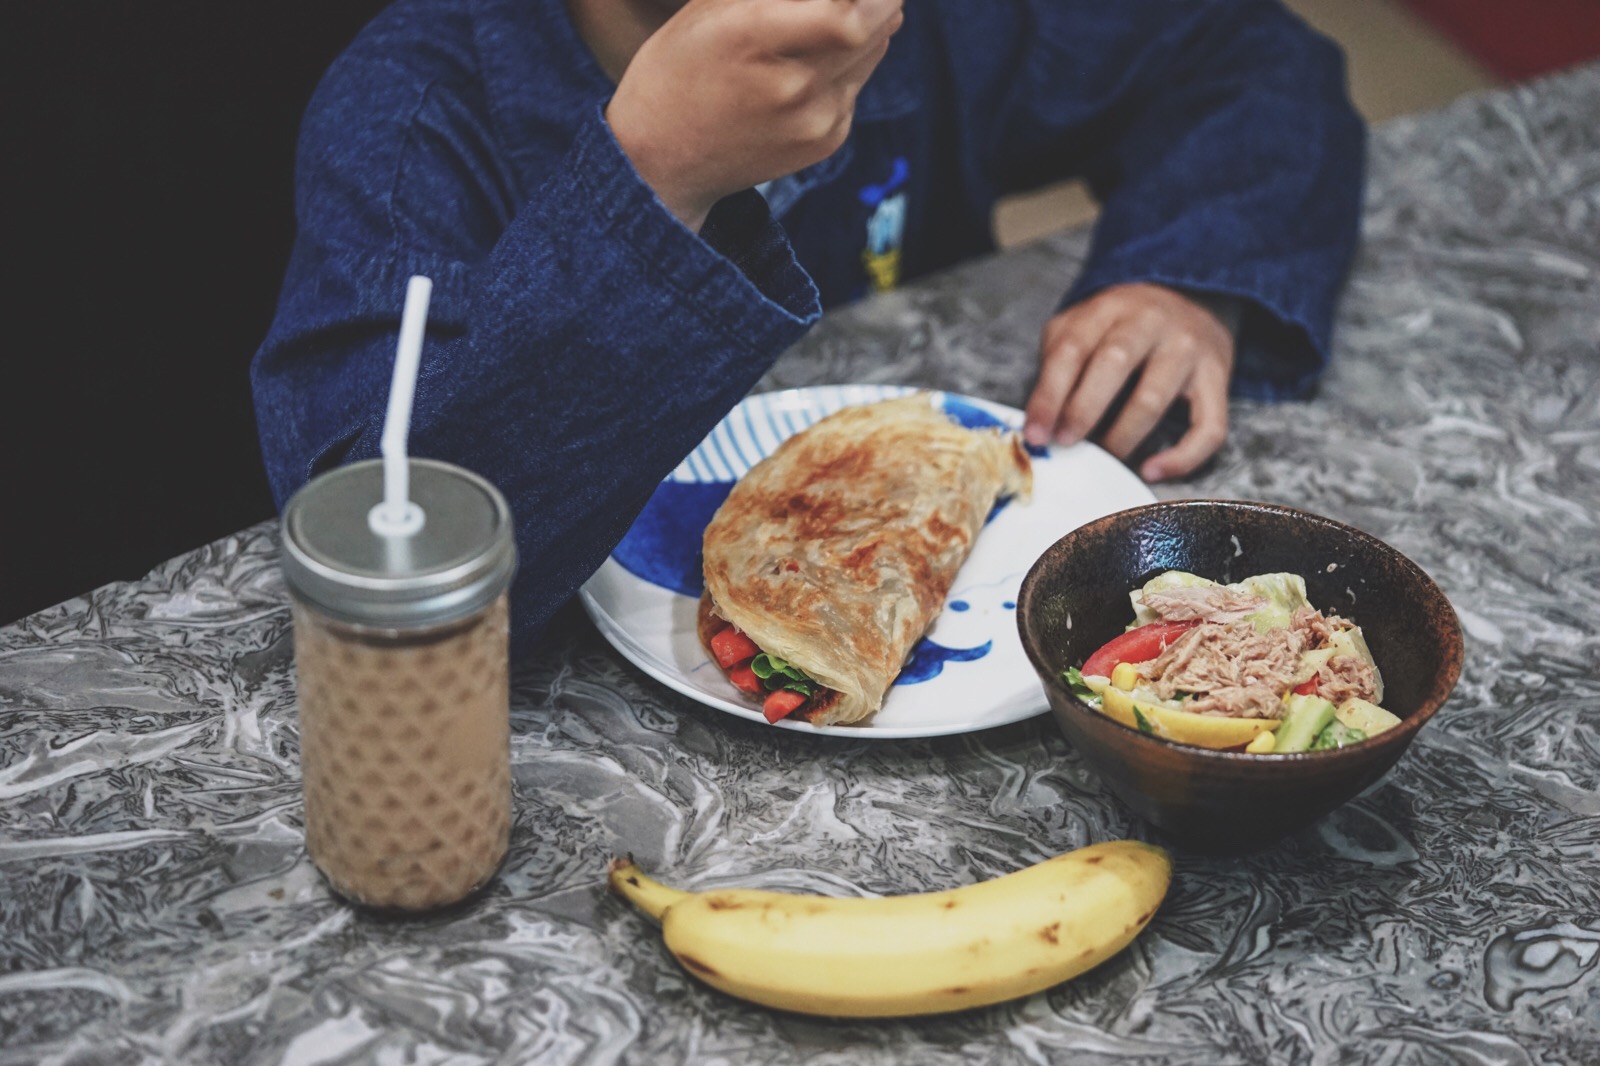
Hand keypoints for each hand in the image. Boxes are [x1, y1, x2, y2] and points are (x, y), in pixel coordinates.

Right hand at [607, 0, 903, 229]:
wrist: (661, 162)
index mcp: (752, 40)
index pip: (846, 16)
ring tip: (825, 18)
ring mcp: (815, 122)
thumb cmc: (678, 68)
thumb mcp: (708, 9)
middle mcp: (791, 88)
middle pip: (874, 24)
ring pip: (874, 49)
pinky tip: (811, 61)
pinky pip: (858, 82)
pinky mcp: (827, 141)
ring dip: (866, 22)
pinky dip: (850, 59)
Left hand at [1024, 283, 1235, 481]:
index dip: (1048, 396)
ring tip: (1103, 456)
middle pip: (1114, 364)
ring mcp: (1187, 348)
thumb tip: (1037, 423)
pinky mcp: (1217, 377)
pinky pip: (1208, 426)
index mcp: (1108, 308)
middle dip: (1083, 411)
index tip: (1035, 434)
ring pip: (1153, 398)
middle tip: (1065, 443)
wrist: (1192, 296)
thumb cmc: (1122, 326)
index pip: (1071, 349)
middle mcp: (1150, 322)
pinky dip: (1181, 457)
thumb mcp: (1083, 324)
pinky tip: (1152, 470)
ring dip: (1121, 436)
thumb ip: (1058, 361)